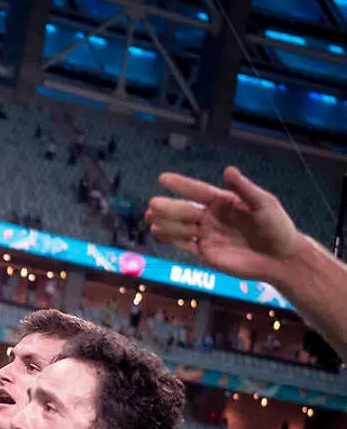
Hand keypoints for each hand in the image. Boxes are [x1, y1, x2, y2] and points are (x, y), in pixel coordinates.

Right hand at [145, 167, 297, 283]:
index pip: (199, 191)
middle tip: (152, 203)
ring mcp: (207, 235)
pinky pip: (184, 244)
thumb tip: (227, 170)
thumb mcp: (264, 203)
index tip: (163, 178)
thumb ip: (244, 188)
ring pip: (181, 227)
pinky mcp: (205, 253)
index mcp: (225, 201)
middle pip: (186, 210)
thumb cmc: (276, 226)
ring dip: (165, 222)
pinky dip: (170, 239)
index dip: (182, 185)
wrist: (280, 258)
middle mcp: (212, 217)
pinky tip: (157, 231)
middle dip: (169, 207)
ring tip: (149, 217)